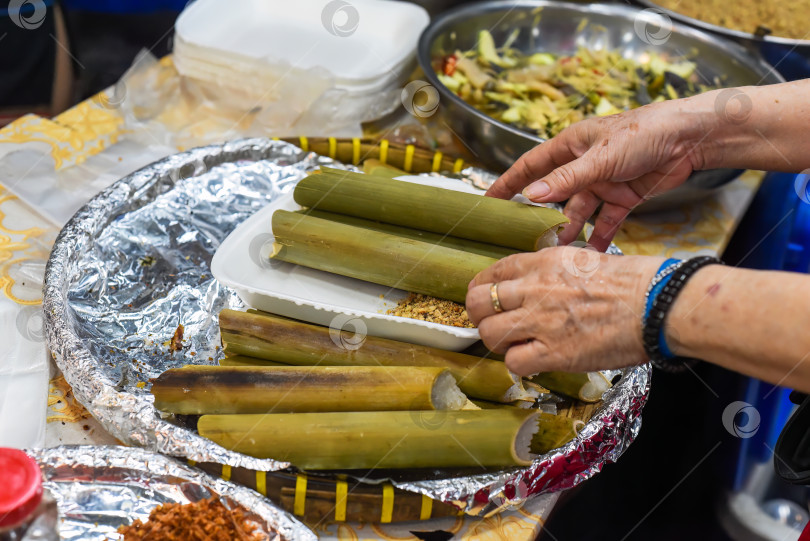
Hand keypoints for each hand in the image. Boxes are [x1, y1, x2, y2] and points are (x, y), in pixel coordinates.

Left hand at [466, 247, 662, 375]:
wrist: (657, 304)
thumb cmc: (632, 282)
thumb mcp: (584, 258)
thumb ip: (552, 269)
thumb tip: (535, 283)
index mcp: (543, 261)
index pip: (493, 271)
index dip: (481, 286)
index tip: (483, 295)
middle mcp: (535, 289)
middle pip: (478, 302)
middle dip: (479, 314)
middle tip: (491, 321)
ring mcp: (541, 322)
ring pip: (489, 333)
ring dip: (497, 340)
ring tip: (514, 343)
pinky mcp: (554, 353)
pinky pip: (514, 362)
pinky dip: (519, 364)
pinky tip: (533, 359)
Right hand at [487, 101, 711, 250]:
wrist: (691, 138)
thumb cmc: (644, 132)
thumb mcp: (601, 157)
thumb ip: (567, 179)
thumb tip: (532, 194)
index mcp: (571, 145)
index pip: (531, 166)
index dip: (509, 182)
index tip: (489, 201)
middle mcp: (584, 164)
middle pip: (553, 193)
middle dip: (538, 214)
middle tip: (520, 236)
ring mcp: (603, 182)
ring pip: (578, 210)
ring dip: (568, 229)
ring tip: (555, 250)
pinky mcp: (624, 196)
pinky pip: (605, 220)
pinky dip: (598, 236)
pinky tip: (590, 252)